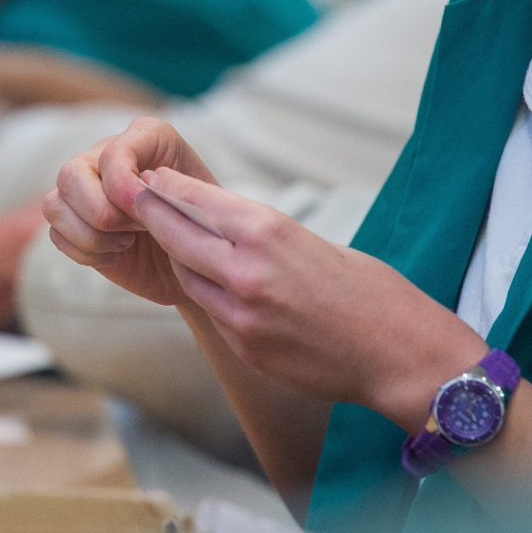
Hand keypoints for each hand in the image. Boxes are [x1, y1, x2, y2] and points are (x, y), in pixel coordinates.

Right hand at [42, 117, 216, 307]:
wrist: (197, 257)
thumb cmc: (203, 223)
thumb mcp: (202, 199)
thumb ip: (171, 189)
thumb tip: (132, 194)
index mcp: (145, 135)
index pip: (112, 153)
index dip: (123, 187)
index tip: (148, 213)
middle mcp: (105, 154)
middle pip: (70, 174)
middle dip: (102, 212)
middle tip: (138, 229)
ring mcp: (85, 187)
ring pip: (54, 204)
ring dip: (93, 235)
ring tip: (127, 242)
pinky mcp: (73, 222)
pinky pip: (56, 235)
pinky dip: (87, 252)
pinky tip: (116, 253)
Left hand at [132, 167, 487, 424]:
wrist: (396, 353)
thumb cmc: (368, 289)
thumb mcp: (311, 242)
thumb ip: (261, 236)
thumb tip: (218, 224)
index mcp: (269, 233)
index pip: (196, 201)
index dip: (167, 188)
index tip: (150, 179)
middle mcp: (246, 271)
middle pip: (175, 236)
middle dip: (153, 216)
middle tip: (135, 201)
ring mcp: (241, 314)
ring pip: (187, 277)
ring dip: (180, 258)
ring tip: (177, 242)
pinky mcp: (244, 346)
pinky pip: (211, 311)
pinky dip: (207, 294)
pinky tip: (213, 285)